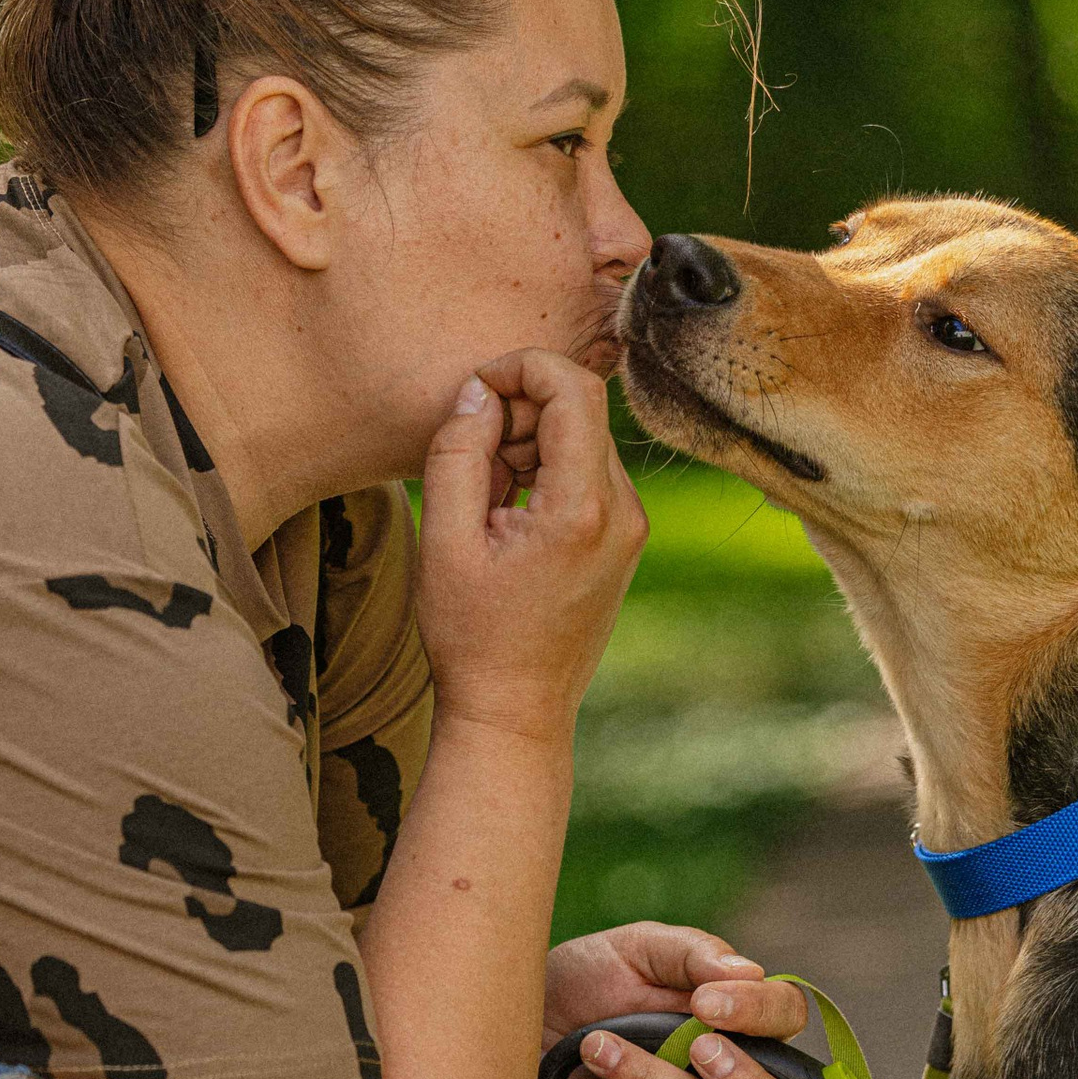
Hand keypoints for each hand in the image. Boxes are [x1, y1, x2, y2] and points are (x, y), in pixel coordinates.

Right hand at [416, 351, 646, 745]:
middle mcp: (624, 512)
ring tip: (488, 498)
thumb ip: (457, 453)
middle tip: (472, 459)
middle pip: (581, 408)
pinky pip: (589, 472)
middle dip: (520, 410)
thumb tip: (478, 391)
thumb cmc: (472, 636)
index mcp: (582, 509)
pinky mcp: (626, 538)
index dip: (520, 367)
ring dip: (531, 442)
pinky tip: (511, 516)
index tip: (475, 391)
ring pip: (585, 437)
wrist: (516, 711)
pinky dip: (547, 470)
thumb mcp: (445, 541)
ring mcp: (632, 526)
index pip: (572, 387)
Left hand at [542, 925, 809, 1078]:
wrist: (517, 1026)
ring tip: (595, 1048)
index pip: (786, 1019)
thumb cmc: (583, 983)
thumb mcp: (635, 949)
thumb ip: (692, 953)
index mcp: (735, 1019)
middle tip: (694, 1048)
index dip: (761, 1015)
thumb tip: (750, 972)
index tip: (707, 1002)